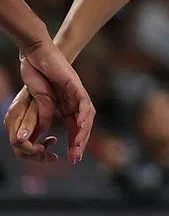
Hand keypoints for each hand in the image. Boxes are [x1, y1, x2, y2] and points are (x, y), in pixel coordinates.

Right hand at [5, 42, 94, 163]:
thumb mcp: (37, 103)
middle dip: (78, 143)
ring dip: (82, 132)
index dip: (72, 144)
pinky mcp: (76, 85)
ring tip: (78, 146)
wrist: (36, 56)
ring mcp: (76, 94)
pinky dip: (83, 114)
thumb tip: (39, 135)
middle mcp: (74, 103)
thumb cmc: (36, 76)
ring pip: (86, 116)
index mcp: (65, 108)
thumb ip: (41, 118)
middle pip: (82, 126)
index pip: (73, 130)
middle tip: (75, 158)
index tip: (69, 159)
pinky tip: (81, 125)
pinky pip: (83, 101)